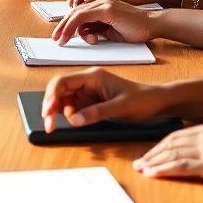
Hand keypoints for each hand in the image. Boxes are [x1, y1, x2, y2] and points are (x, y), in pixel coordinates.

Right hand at [41, 68, 166, 131]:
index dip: (51, 97)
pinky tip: (73, 123)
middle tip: (49, 126)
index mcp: (92, 77)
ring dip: (59, 113)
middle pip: (59, 91)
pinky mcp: (91, 102)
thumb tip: (72, 120)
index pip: (63, 82)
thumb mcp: (120, 107)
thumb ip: (96, 113)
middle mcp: (87, 82)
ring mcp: (88, 92)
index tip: (47, 113)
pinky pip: (73, 108)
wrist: (155, 103)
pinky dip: (69, 117)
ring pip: (64, 100)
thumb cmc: (141, 100)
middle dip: (51, 107)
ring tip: (62, 126)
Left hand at [52, 0, 158, 44]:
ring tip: (62, 40)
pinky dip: (73, 26)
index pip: (80, 13)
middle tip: (55, 39)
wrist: (152, 24)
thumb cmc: (135, 29)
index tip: (61, 36)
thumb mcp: (111, 32)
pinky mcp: (106, 8)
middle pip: (75, 12)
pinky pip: (83, 16)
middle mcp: (101, 1)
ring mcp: (103, 3)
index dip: (68, 24)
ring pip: (76, 13)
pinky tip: (69, 35)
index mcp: (102, 5)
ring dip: (66, 28)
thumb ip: (97, 30)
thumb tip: (83, 34)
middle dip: (63, 26)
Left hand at [134, 120, 202, 187]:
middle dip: (153, 153)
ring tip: (142, 170)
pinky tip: (154, 174)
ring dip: (154, 162)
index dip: (161, 145)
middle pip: (172, 142)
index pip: (178, 134)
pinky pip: (182, 166)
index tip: (150, 153)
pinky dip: (165, 170)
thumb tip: (198, 149)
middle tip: (139, 163)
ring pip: (173, 153)